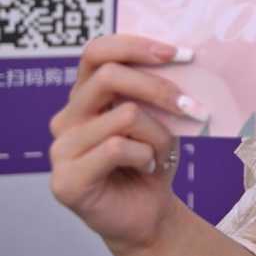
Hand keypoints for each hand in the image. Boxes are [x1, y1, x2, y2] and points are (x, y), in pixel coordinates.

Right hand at [48, 34, 206, 255]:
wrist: (148, 211)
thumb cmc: (154, 157)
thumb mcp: (161, 116)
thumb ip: (159, 88)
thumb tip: (186, 58)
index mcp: (86, 94)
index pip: (98, 51)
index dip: (136, 45)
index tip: (180, 53)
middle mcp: (67, 116)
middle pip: (108, 76)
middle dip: (160, 87)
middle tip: (194, 105)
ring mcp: (61, 148)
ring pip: (124, 114)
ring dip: (159, 133)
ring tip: (163, 151)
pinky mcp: (65, 178)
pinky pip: (117, 148)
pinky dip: (146, 156)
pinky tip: (147, 168)